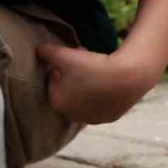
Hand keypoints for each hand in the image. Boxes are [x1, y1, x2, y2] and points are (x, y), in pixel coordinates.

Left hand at [36, 44, 160, 123]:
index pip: (50, 85)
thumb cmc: (90, 67)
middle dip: (70, 78)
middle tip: (81, 63)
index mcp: (57, 102)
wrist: (129, 77)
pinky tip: (107, 81)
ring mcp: (93, 119)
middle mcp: (73, 115)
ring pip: (83, 99)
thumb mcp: (64, 55)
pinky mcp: (110, 118)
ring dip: (85, 86)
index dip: (56, 71)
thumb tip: (38, 49)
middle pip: (67, 93)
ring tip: (95, 70)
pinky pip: (100, 104)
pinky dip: (100, 94)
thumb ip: (46, 52)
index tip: (66, 60)